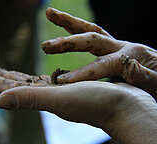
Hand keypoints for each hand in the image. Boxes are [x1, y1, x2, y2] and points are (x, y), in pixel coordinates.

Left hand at [0, 71, 156, 143]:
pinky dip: (48, 76)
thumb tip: (0, 102)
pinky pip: (58, 80)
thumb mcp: (60, 99)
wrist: (127, 107)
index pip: (17, 91)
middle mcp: (55, 97)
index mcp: (48, 99)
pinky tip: (47, 74)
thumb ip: (31, 99)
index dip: (1, 84)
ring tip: (16, 72)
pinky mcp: (79, 87)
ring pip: (40, 82)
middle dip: (10, 80)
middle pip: (26, 87)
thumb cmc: (96, 103)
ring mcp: (67, 93)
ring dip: (26, 78)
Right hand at [42, 8, 156, 98]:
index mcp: (132, 55)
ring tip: (51, 14)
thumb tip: (130, 66)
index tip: (62, 81)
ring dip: (69, 24)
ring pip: (91, 31)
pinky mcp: (115, 50)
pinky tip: (68, 32)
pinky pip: (95, 39)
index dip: (82, 73)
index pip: (102, 65)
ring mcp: (118, 46)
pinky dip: (79, 33)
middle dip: (68, 41)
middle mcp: (122, 47)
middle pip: (92, 38)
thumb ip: (145, 75)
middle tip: (45, 45)